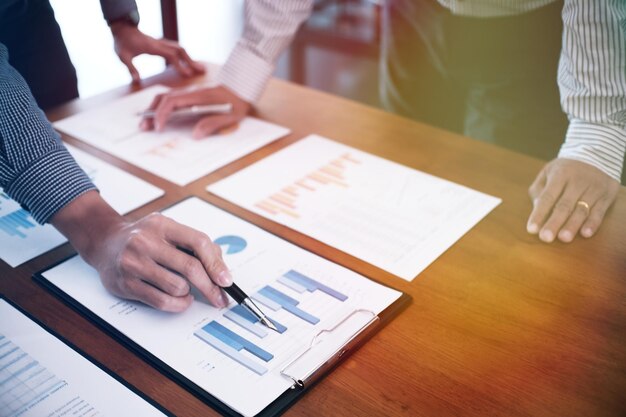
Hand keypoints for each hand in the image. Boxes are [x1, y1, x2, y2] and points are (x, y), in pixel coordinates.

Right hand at [51, 191, 231, 311]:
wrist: (104, 242)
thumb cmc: (143, 237)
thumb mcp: (168, 229)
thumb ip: (194, 244)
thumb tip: (220, 268)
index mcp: (162, 225)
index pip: (198, 242)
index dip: (216, 263)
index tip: (226, 280)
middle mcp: (146, 242)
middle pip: (190, 267)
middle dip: (210, 286)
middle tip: (220, 297)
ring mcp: (134, 263)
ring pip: (177, 287)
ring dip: (189, 293)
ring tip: (187, 289)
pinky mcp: (126, 284)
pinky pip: (161, 301)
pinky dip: (177, 304)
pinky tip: (180, 299)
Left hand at [110, 22, 204, 82]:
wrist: (123, 29)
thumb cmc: (122, 43)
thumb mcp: (123, 56)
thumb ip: (130, 68)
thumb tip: (136, 81)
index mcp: (152, 47)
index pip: (170, 56)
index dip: (180, 65)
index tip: (188, 75)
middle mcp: (160, 44)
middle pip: (180, 51)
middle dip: (192, 61)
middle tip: (202, 71)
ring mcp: (162, 43)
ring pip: (180, 49)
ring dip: (190, 59)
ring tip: (200, 68)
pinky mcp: (162, 45)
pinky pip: (177, 50)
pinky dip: (185, 57)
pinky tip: (190, 64)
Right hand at [140, 85, 250, 137]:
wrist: (244, 86)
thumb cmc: (238, 101)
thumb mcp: (230, 116)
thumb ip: (212, 124)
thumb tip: (195, 135)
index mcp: (198, 96)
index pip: (172, 101)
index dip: (162, 114)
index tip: (158, 127)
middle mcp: (191, 92)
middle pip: (163, 98)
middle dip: (151, 112)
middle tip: (143, 127)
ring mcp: (190, 93)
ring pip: (166, 98)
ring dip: (154, 109)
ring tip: (147, 124)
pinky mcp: (192, 96)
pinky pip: (173, 100)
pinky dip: (162, 108)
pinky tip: (159, 118)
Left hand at [527, 158, 618, 242]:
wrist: (596, 156)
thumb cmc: (565, 169)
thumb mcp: (548, 172)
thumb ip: (539, 190)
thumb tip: (536, 209)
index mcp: (560, 174)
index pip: (547, 197)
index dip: (539, 214)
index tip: (531, 229)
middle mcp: (577, 181)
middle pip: (564, 205)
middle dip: (554, 223)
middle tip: (546, 238)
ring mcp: (594, 188)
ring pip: (582, 210)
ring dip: (572, 225)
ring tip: (563, 238)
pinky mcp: (607, 195)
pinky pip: (600, 211)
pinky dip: (593, 223)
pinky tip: (585, 233)